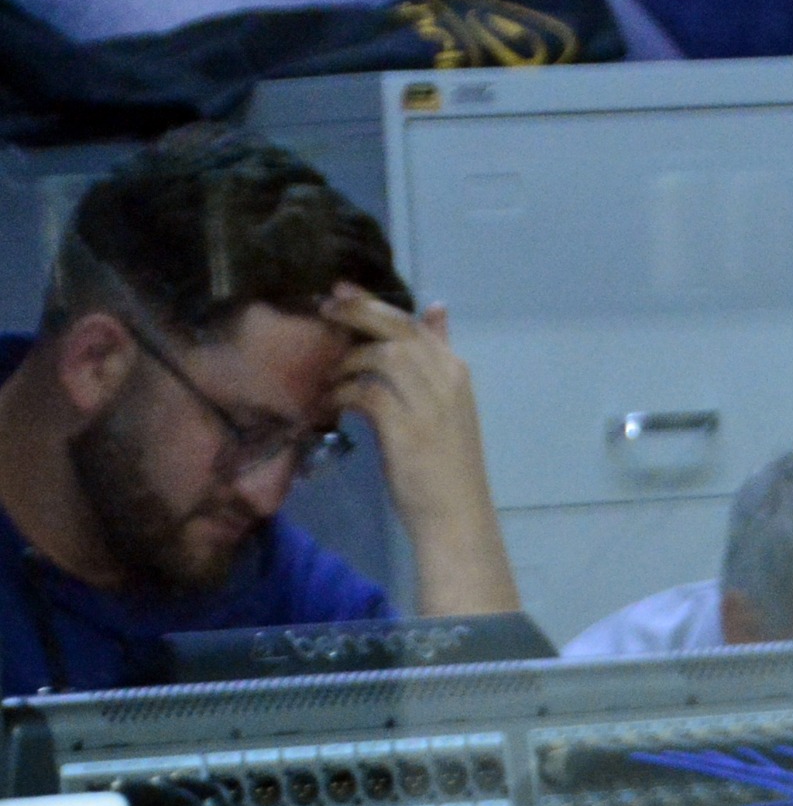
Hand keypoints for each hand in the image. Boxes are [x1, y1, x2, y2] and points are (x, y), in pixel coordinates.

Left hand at [323, 283, 519, 613]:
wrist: (456, 516)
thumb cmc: (448, 464)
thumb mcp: (447, 402)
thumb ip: (436, 358)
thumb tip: (436, 309)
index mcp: (457, 371)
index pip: (413, 323)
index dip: (374, 303)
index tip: (341, 290)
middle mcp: (447, 380)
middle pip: (395, 330)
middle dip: (356, 313)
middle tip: (323, 307)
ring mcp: (429, 404)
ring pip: (380, 356)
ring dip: (345, 361)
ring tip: (326, 375)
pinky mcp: (406, 428)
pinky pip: (365, 392)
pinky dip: (343, 394)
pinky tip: (329, 405)